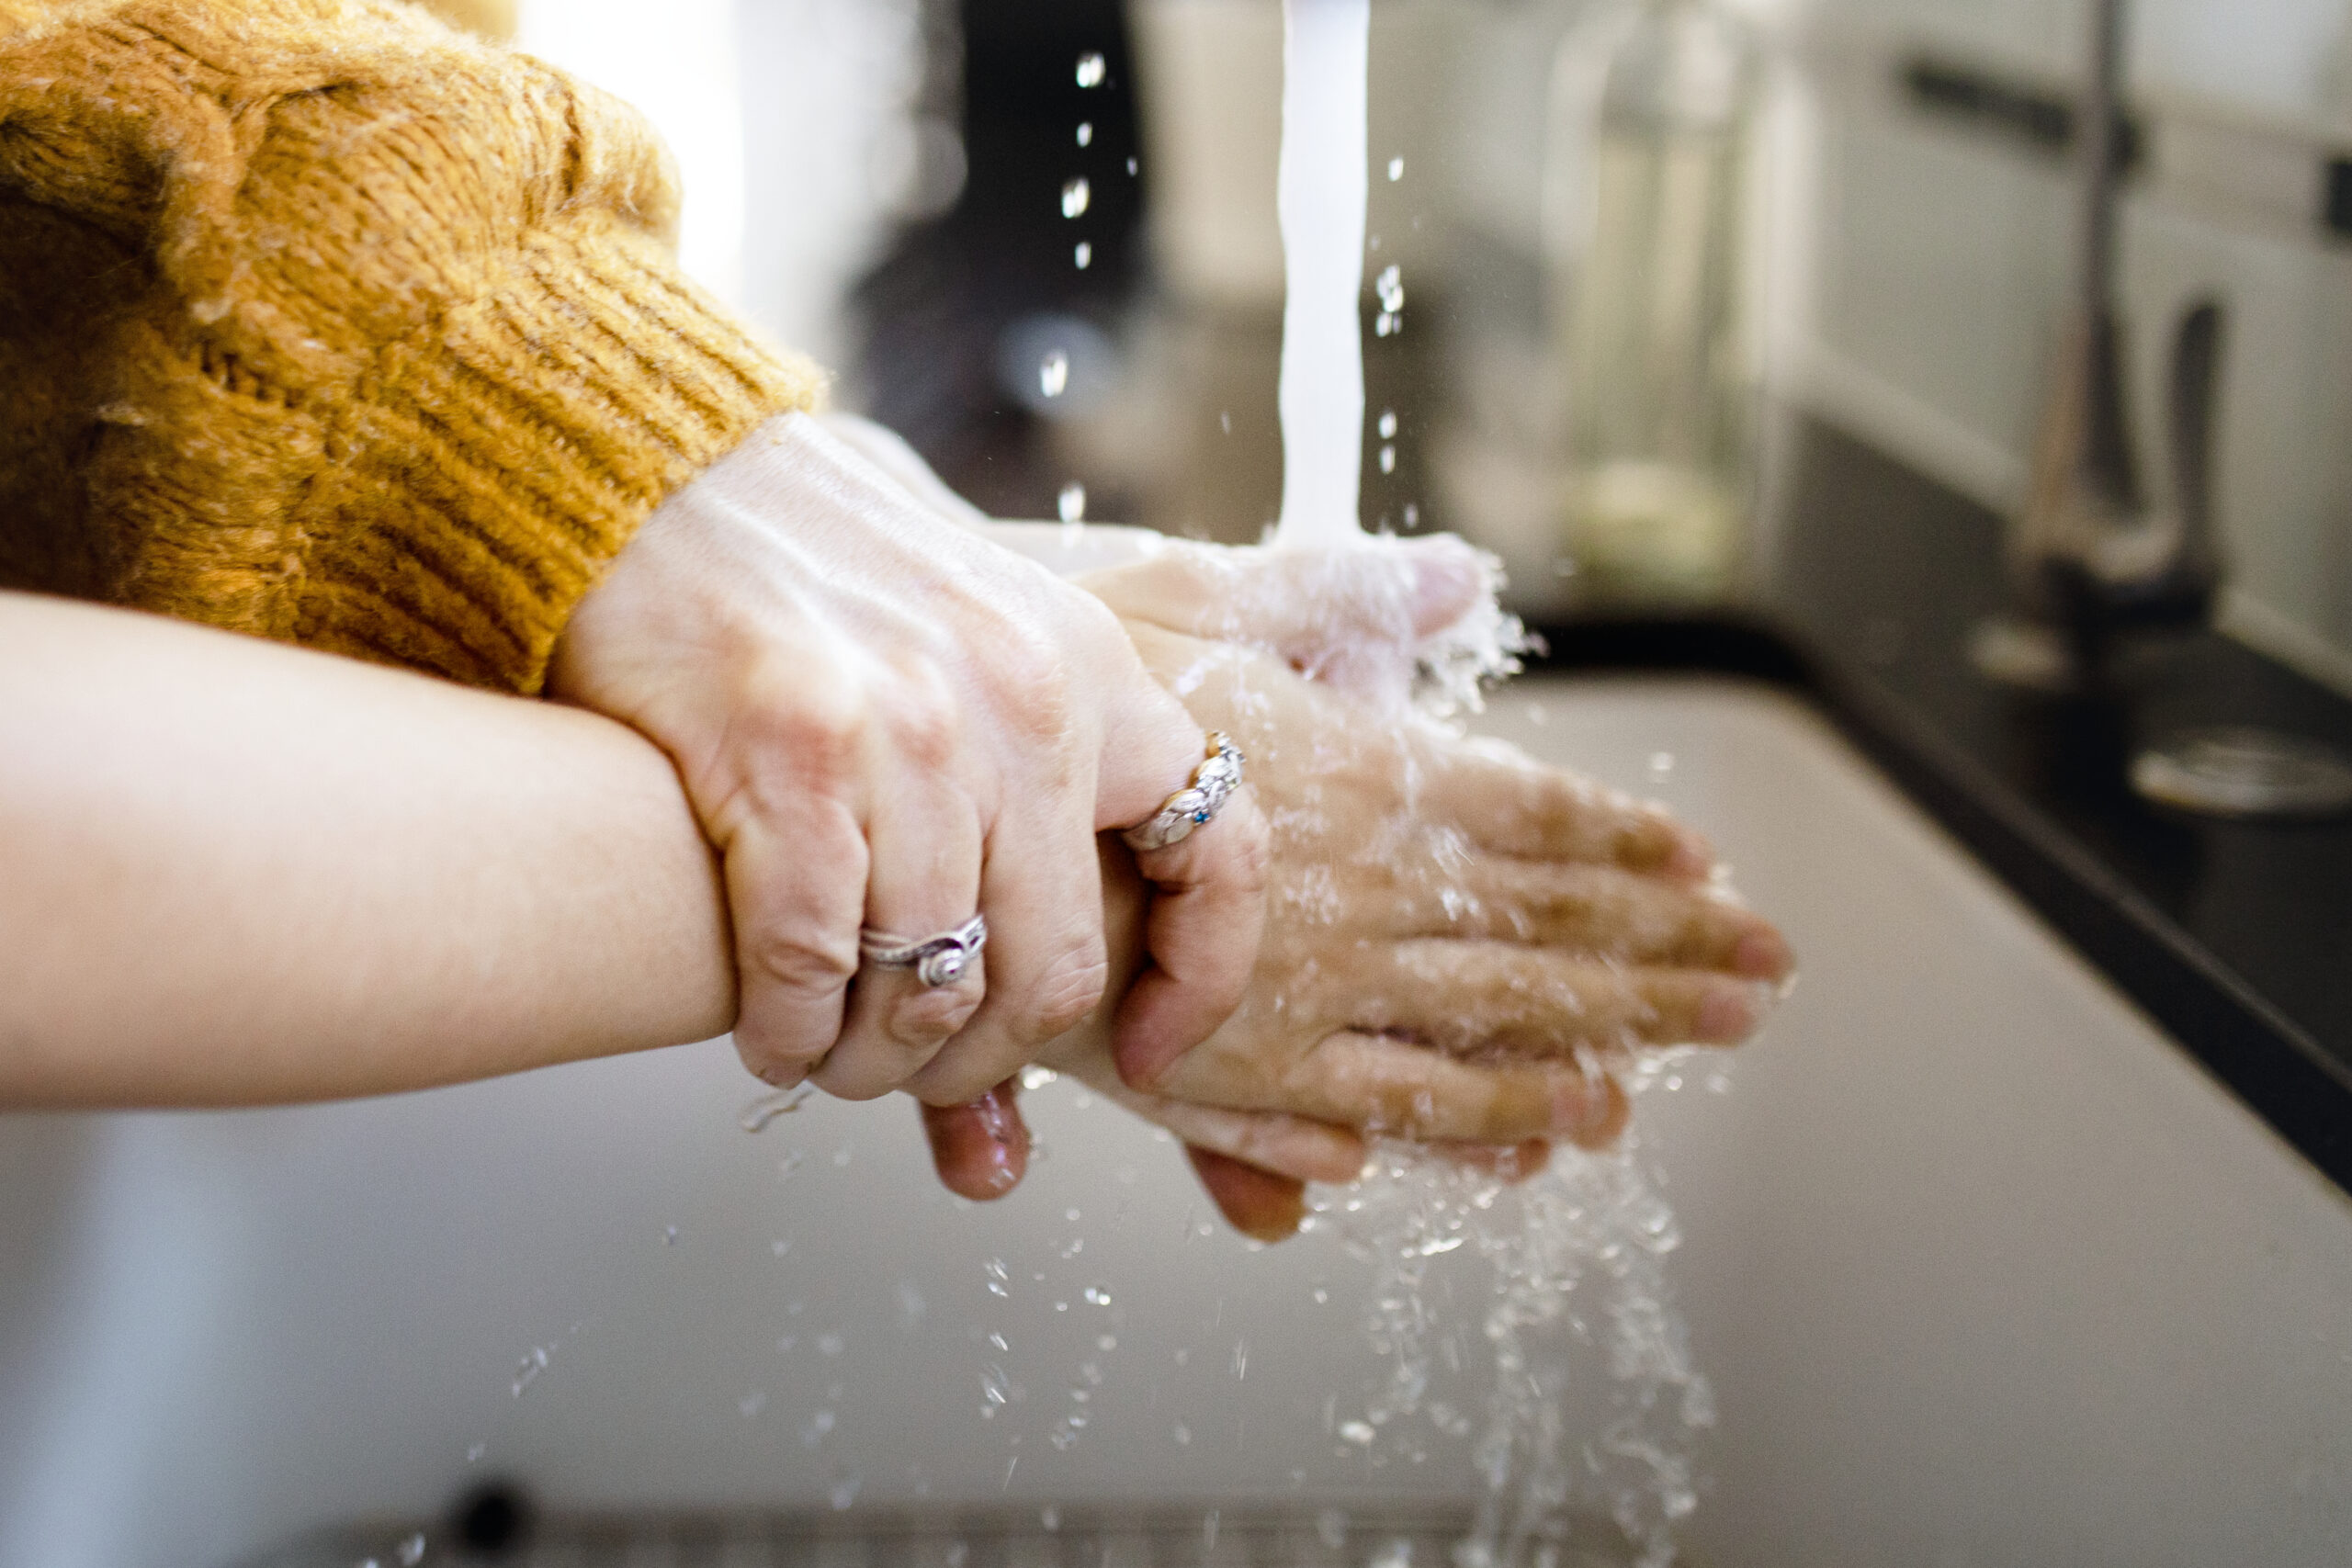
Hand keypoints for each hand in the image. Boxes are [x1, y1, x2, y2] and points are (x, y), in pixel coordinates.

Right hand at [547, 414, 1268, 1104]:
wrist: (657, 469)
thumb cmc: (811, 586)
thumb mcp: (964, 666)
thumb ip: (1008, 833)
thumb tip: (1007, 1110)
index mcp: (1093, 673)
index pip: (1221, 851)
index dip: (1197, 982)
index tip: (1144, 1058)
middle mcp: (1025, 702)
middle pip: (1056, 969)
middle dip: (983, 1060)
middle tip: (926, 1073)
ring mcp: (911, 729)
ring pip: (932, 984)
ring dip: (874, 1062)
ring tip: (834, 1059)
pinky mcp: (787, 753)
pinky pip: (811, 965)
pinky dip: (789, 1031)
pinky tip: (771, 1032)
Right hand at [925, 539, 1789, 1235]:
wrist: (906, 815)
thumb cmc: (1035, 698)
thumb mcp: (1183, 597)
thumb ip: (1326, 591)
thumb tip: (1455, 572)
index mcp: (1349, 775)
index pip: (1530, 818)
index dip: (1629, 847)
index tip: (1708, 868)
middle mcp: (1350, 889)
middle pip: (1544, 930)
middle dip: (1666, 955)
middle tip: (1765, 974)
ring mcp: (1303, 987)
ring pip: (1490, 1027)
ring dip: (1605, 1039)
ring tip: (1692, 1053)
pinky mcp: (1236, 1065)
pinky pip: (1386, 1104)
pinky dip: (1476, 1119)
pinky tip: (1542, 1137)